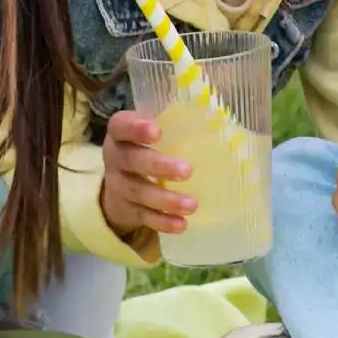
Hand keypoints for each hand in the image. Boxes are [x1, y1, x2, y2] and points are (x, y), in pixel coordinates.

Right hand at [100, 111, 196, 238]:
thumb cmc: (150, 144)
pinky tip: (181, 224)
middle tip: (187, 171)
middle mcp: (115, 157)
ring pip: (138, 192)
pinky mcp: (125, 209)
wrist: (121, 179)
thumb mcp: (159, 127)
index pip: (121, 126)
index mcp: (121, 133)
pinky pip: (142, 217)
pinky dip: (162, 221)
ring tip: (192, 205)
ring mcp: (117, 185)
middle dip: (159, 166)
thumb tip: (222, 113)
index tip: (157, 131)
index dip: (136, 128)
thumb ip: (180, 119)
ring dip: (166, 200)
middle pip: (131, 160)